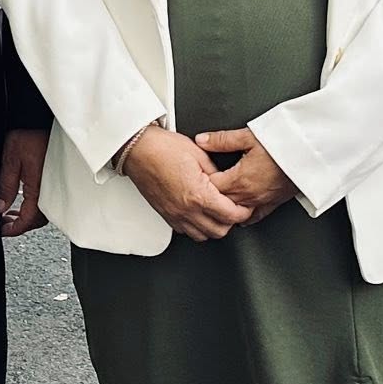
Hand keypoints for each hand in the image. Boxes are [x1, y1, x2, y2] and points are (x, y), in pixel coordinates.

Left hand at [0, 128, 48, 235]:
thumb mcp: (12, 159)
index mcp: (39, 189)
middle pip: (38, 219)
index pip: (28, 219)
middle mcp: (50, 190)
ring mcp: (55, 184)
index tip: (2, 230)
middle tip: (4, 223)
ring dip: (27, 215)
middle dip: (20, 224)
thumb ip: (6, 185)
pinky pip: (47, 198)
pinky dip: (34, 204)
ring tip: (11, 212)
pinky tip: (25, 198)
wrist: (48, 119)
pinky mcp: (57, 177)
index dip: (14, 228)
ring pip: (44, 210)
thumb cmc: (32, 133)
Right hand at [122, 127, 253, 241]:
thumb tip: (226, 183)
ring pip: (202, 236)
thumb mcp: (199, 154)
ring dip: (213, 227)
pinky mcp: (166, 215)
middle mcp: (186, 209)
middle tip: (234, 209)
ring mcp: (174, 215)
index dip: (243, 212)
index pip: (230, 215)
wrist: (137, 149)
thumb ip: (216, 173)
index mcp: (198, 194)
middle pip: (219, 231)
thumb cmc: (163, 148)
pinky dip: (196, 227)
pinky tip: (199, 213)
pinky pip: (186, 232)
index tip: (245, 206)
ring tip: (217, 212)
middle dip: (230, 222)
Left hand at [197, 127, 298, 221]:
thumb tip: (202, 140)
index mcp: (240, 179)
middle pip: (220, 203)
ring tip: (215, 203)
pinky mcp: (274, 202)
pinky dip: (244, 216)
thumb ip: (222, 140)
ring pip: (235, 212)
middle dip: (209, 197)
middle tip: (199, 191)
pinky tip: (240, 215)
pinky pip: (255, 215)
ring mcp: (261, 200)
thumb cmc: (285, 144)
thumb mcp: (250, 136)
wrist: (311, 154)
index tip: (193, 177)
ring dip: (225, 207)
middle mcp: (249, 194)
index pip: (210, 187)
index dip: (199, 182)